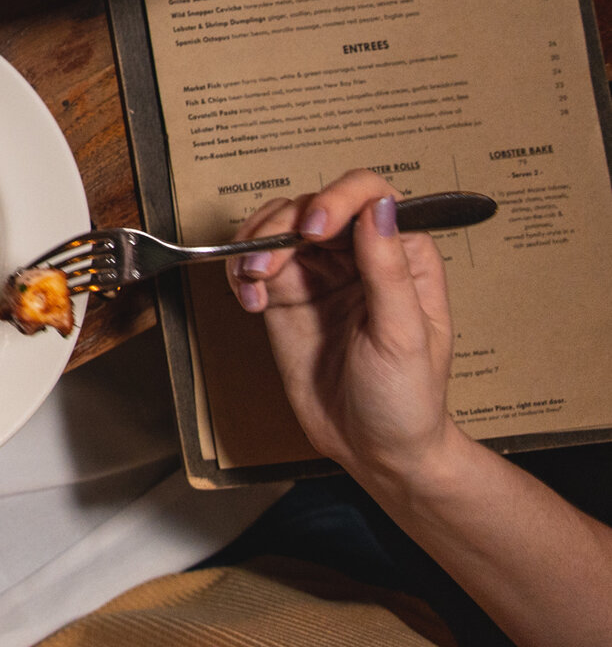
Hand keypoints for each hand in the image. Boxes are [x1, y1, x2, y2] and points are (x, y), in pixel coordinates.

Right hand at [227, 169, 459, 487]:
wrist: (374, 450)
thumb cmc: (407, 399)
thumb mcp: (404, 335)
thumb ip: (388, 269)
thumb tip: (379, 207)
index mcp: (403, 256)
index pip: (369, 196)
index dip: (336, 200)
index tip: (313, 230)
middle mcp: (359, 256)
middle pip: (311, 205)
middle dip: (282, 227)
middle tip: (267, 265)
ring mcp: (319, 275)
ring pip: (277, 226)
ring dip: (255, 245)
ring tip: (252, 282)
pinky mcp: (285, 297)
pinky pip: (253, 263)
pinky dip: (240, 273)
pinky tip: (249, 300)